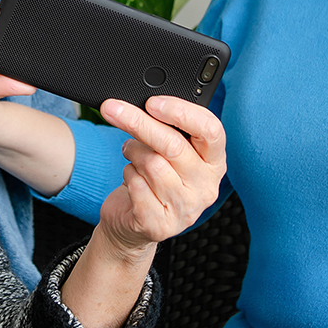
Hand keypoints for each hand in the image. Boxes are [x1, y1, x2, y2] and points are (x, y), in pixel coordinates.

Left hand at [93, 95, 227, 252]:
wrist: (135, 222)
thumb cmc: (154, 177)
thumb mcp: (169, 151)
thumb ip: (169, 129)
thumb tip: (144, 104)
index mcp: (214, 162)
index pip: (211, 130)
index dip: (181, 112)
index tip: (152, 102)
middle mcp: (206, 186)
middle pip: (174, 145)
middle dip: (139, 123)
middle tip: (113, 109)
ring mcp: (185, 209)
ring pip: (152, 164)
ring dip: (132, 152)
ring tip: (131, 153)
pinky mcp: (160, 224)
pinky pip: (137, 185)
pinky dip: (127, 174)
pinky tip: (131, 177)